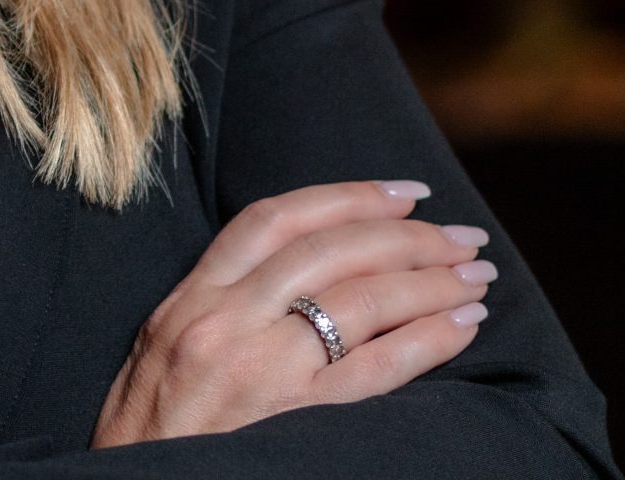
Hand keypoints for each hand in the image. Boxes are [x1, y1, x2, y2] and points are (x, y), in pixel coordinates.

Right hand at [90, 179, 496, 448]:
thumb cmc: (149, 431)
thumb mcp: (162, 345)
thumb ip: (217, 303)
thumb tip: (293, 272)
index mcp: (193, 297)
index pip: (275, 220)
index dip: (345, 197)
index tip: (401, 193)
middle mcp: (227, 319)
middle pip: (330, 252)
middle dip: (404, 235)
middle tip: (459, 234)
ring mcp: (262, 370)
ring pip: (360, 300)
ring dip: (428, 280)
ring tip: (475, 276)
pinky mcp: (297, 422)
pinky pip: (376, 370)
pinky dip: (427, 340)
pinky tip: (462, 327)